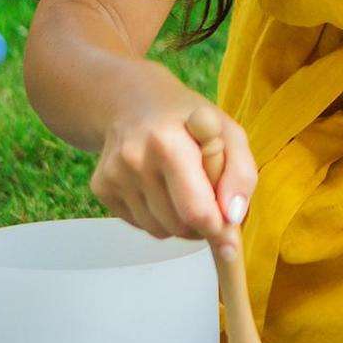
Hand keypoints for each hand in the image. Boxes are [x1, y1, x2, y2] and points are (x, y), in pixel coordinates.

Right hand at [91, 89, 255, 246]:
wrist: (135, 103)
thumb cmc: (192, 121)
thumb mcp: (230, 133)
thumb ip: (241, 173)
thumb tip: (232, 217)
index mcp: (168, 142)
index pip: (195, 209)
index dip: (217, 229)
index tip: (230, 239)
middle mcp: (134, 159)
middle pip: (179, 225)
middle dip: (202, 224)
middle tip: (211, 201)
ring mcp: (113, 175)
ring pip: (160, 230)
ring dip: (181, 223)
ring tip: (186, 190)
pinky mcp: (100, 188)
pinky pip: (141, 225)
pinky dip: (160, 217)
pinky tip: (162, 188)